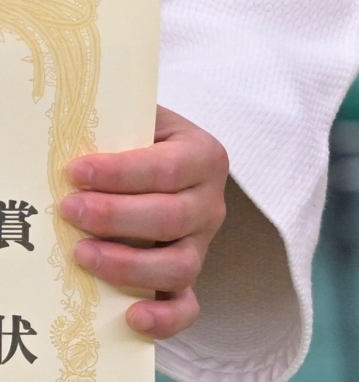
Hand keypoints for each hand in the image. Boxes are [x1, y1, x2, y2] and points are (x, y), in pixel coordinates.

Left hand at [59, 106, 227, 339]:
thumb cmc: (142, 146)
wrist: (165, 167)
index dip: (120, 173)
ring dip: (126, 263)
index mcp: (204, 157)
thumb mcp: (140, 124)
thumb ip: (117, 127)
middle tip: (69, 210)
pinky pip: (186, 306)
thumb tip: (65, 136)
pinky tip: (132, 315)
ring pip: (178, 265)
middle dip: (114, 216)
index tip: (75, 171)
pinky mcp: (186, 279)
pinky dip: (165, 317)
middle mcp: (210, 204)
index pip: (167, 168)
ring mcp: (201, 245)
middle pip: (171, 217)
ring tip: (81, 254)